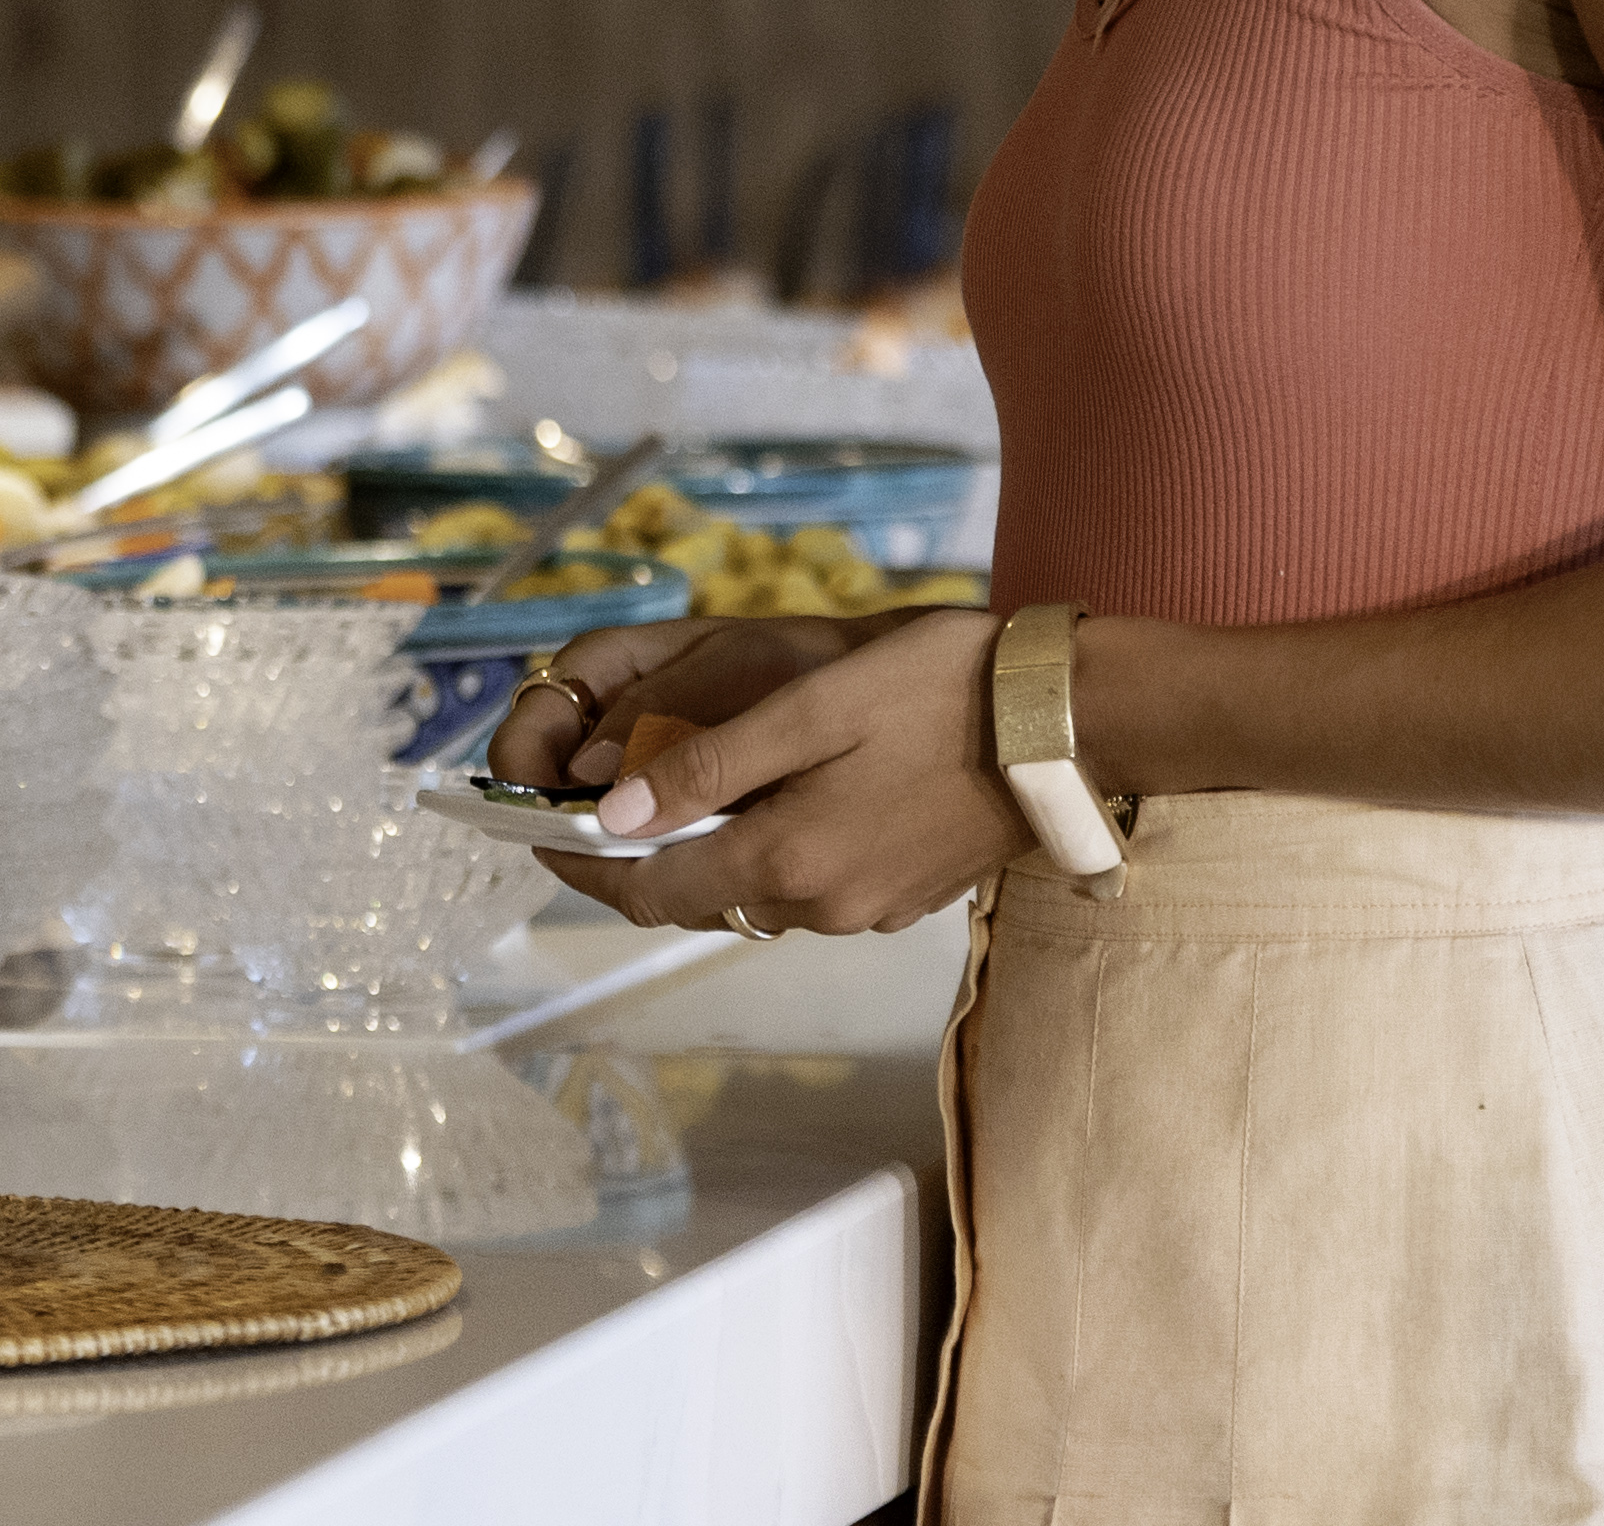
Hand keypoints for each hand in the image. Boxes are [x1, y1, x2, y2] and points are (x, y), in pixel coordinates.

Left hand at [549, 601, 1016, 938]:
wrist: (1069, 725)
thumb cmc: (937, 694)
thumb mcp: (809, 710)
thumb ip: (707, 769)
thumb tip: (615, 816)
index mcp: (789, 862)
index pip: (649, 891)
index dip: (583, 864)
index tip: (535, 831)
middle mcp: (823, 906)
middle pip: (696, 897)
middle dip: (636, 860)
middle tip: (588, 808)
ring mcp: (869, 909)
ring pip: (751, 893)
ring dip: (703, 855)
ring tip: (663, 797)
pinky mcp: (905, 896)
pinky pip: (807, 887)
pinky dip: (765, 854)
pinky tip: (763, 802)